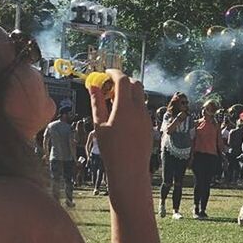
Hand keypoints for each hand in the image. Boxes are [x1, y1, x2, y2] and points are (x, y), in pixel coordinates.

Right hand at [89, 70, 151, 188]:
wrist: (129, 170)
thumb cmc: (111, 149)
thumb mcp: (99, 125)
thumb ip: (96, 102)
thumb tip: (93, 86)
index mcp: (125, 107)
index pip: (123, 79)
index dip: (114, 73)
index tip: (106, 73)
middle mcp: (139, 109)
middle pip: (135, 84)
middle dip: (123, 80)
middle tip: (109, 87)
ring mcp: (147, 116)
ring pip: (140, 96)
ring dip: (128, 93)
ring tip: (113, 103)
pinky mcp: (149, 124)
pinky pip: (142, 107)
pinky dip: (133, 104)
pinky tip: (122, 116)